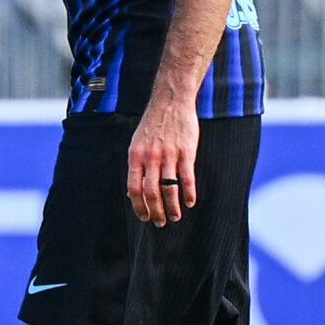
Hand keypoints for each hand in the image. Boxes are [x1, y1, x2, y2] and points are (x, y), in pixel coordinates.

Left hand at [126, 96, 199, 226]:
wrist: (170, 101)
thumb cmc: (153, 125)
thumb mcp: (137, 143)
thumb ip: (137, 166)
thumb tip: (134, 192)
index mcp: (136, 156)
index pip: (134, 188)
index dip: (139, 206)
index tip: (144, 217)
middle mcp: (150, 157)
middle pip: (151, 193)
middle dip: (156, 212)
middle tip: (161, 222)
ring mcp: (169, 154)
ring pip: (170, 189)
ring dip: (173, 207)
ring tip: (176, 216)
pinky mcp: (186, 151)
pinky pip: (187, 178)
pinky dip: (189, 194)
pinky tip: (190, 202)